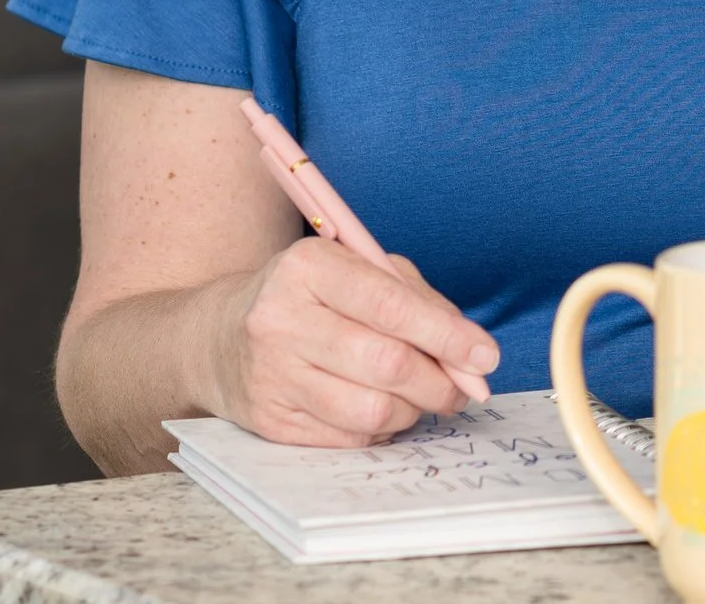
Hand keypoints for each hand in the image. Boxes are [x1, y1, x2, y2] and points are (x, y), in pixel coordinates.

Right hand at [202, 239, 501, 447]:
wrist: (218, 337)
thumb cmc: (311, 297)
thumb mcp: (362, 272)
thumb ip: (422, 303)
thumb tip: (473, 355)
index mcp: (307, 267)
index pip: (391, 306)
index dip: (447, 336)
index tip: (487, 357)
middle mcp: (280, 319)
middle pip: (386, 364)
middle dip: (440, 382)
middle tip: (464, 389)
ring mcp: (269, 374)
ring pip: (371, 409)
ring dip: (414, 410)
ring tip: (422, 397)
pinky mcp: (267, 420)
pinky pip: (348, 437)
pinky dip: (380, 428)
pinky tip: (381, 408)